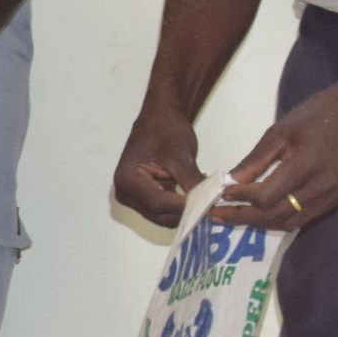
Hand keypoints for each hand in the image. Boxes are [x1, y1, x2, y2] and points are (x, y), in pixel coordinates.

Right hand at [112, 107, 203, 228]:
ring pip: (162, 217)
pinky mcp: (144, 199)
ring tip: (205, 201)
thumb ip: (191, 181)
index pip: (157, 203)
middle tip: (212, 206)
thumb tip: (208, 203)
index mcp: (127, 180)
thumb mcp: (180, 154)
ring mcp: (133, 198)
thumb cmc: (165, 131)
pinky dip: (181, 208)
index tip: (208, 205)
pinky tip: (196, 198)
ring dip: (184, 212)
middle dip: (185, 212)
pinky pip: (164, 211)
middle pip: (158, 214)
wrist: (159, 119)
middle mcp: (125, 194)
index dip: (183, 207)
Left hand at [213, 93, 337, 230]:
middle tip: (218, 216)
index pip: (267, 196)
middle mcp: (322, 186)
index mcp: (306, 165)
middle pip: (277, 215)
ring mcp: (333, 195)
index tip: (222, 194)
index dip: (242, 198)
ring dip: (261, 223)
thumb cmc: (313, 117)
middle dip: (244, 217)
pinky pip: (304, 218)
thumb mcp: (278, 132)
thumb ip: (255, 161)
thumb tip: (229, 183)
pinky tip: (262, 214)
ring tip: (235, 217)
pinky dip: (280, 219)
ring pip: (290, 222)